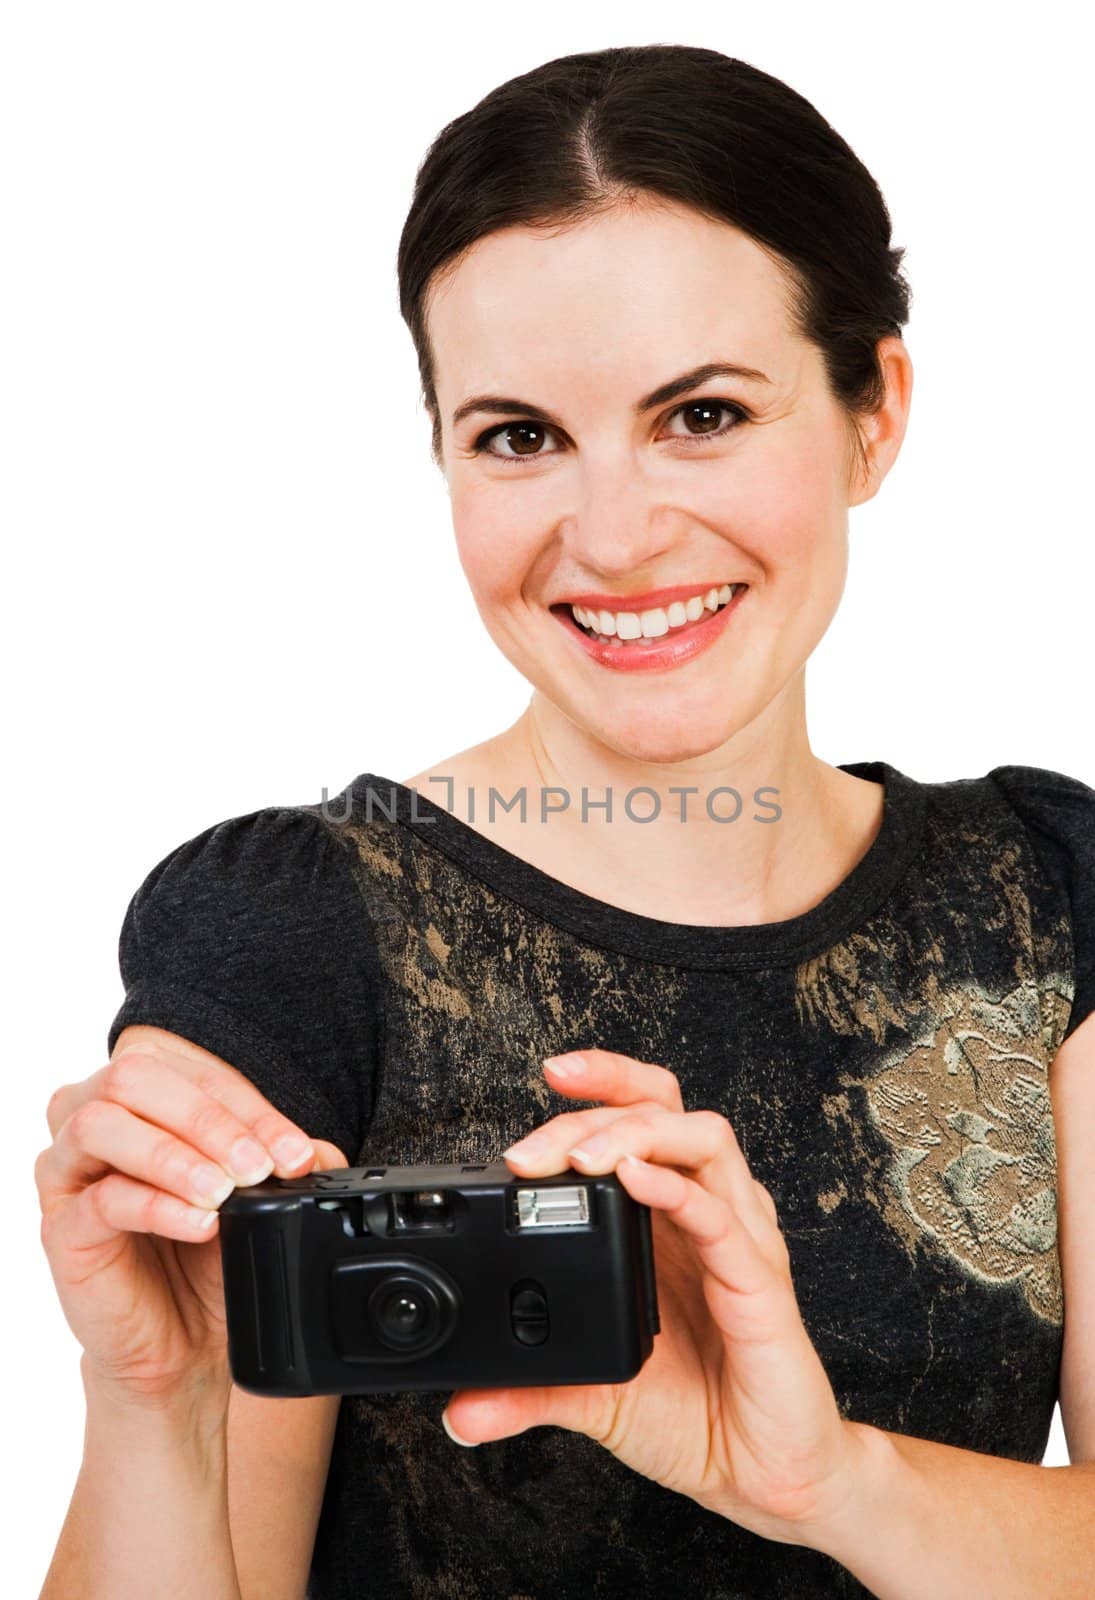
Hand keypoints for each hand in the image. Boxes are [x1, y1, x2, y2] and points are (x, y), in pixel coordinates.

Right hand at [35, 1026, 346, 1410]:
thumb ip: (284, 1164)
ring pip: (103, 1125)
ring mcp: (69, 1174)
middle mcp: (95, 1122)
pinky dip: (156, 1204)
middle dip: (206, 1118)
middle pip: (134, 1078)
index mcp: (142, 1098)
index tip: (295, 1153)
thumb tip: (316, 1150)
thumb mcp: (258, 1201)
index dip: (249, 1108)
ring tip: (223, 1191)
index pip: (191, 1075)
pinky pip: (100, 1199)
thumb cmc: (208, 1257)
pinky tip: (199, 1224)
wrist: (181, 1344)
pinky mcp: (62, 1229)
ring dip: (172, 1152)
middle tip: (257, 1166)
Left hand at [441, 1047, 861, 1547]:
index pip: (642, 1115)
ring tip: (580, 1154)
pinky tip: (636, 1181)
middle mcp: (708, 1212)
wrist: (763, 1477)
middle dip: (604, 1099)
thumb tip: (458, 1410)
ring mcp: (740, 1241)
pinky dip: (676, 1189)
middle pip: (668, 1107)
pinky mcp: (761, 1284)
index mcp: (668, 1221)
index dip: (602, 1084)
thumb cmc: (697, 1416)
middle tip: (535, 1143)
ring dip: (635, 1133)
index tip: (548, 1071)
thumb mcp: (594, 1399)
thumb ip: (529, 1392)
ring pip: (701, 1141)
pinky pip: (722, 1216)